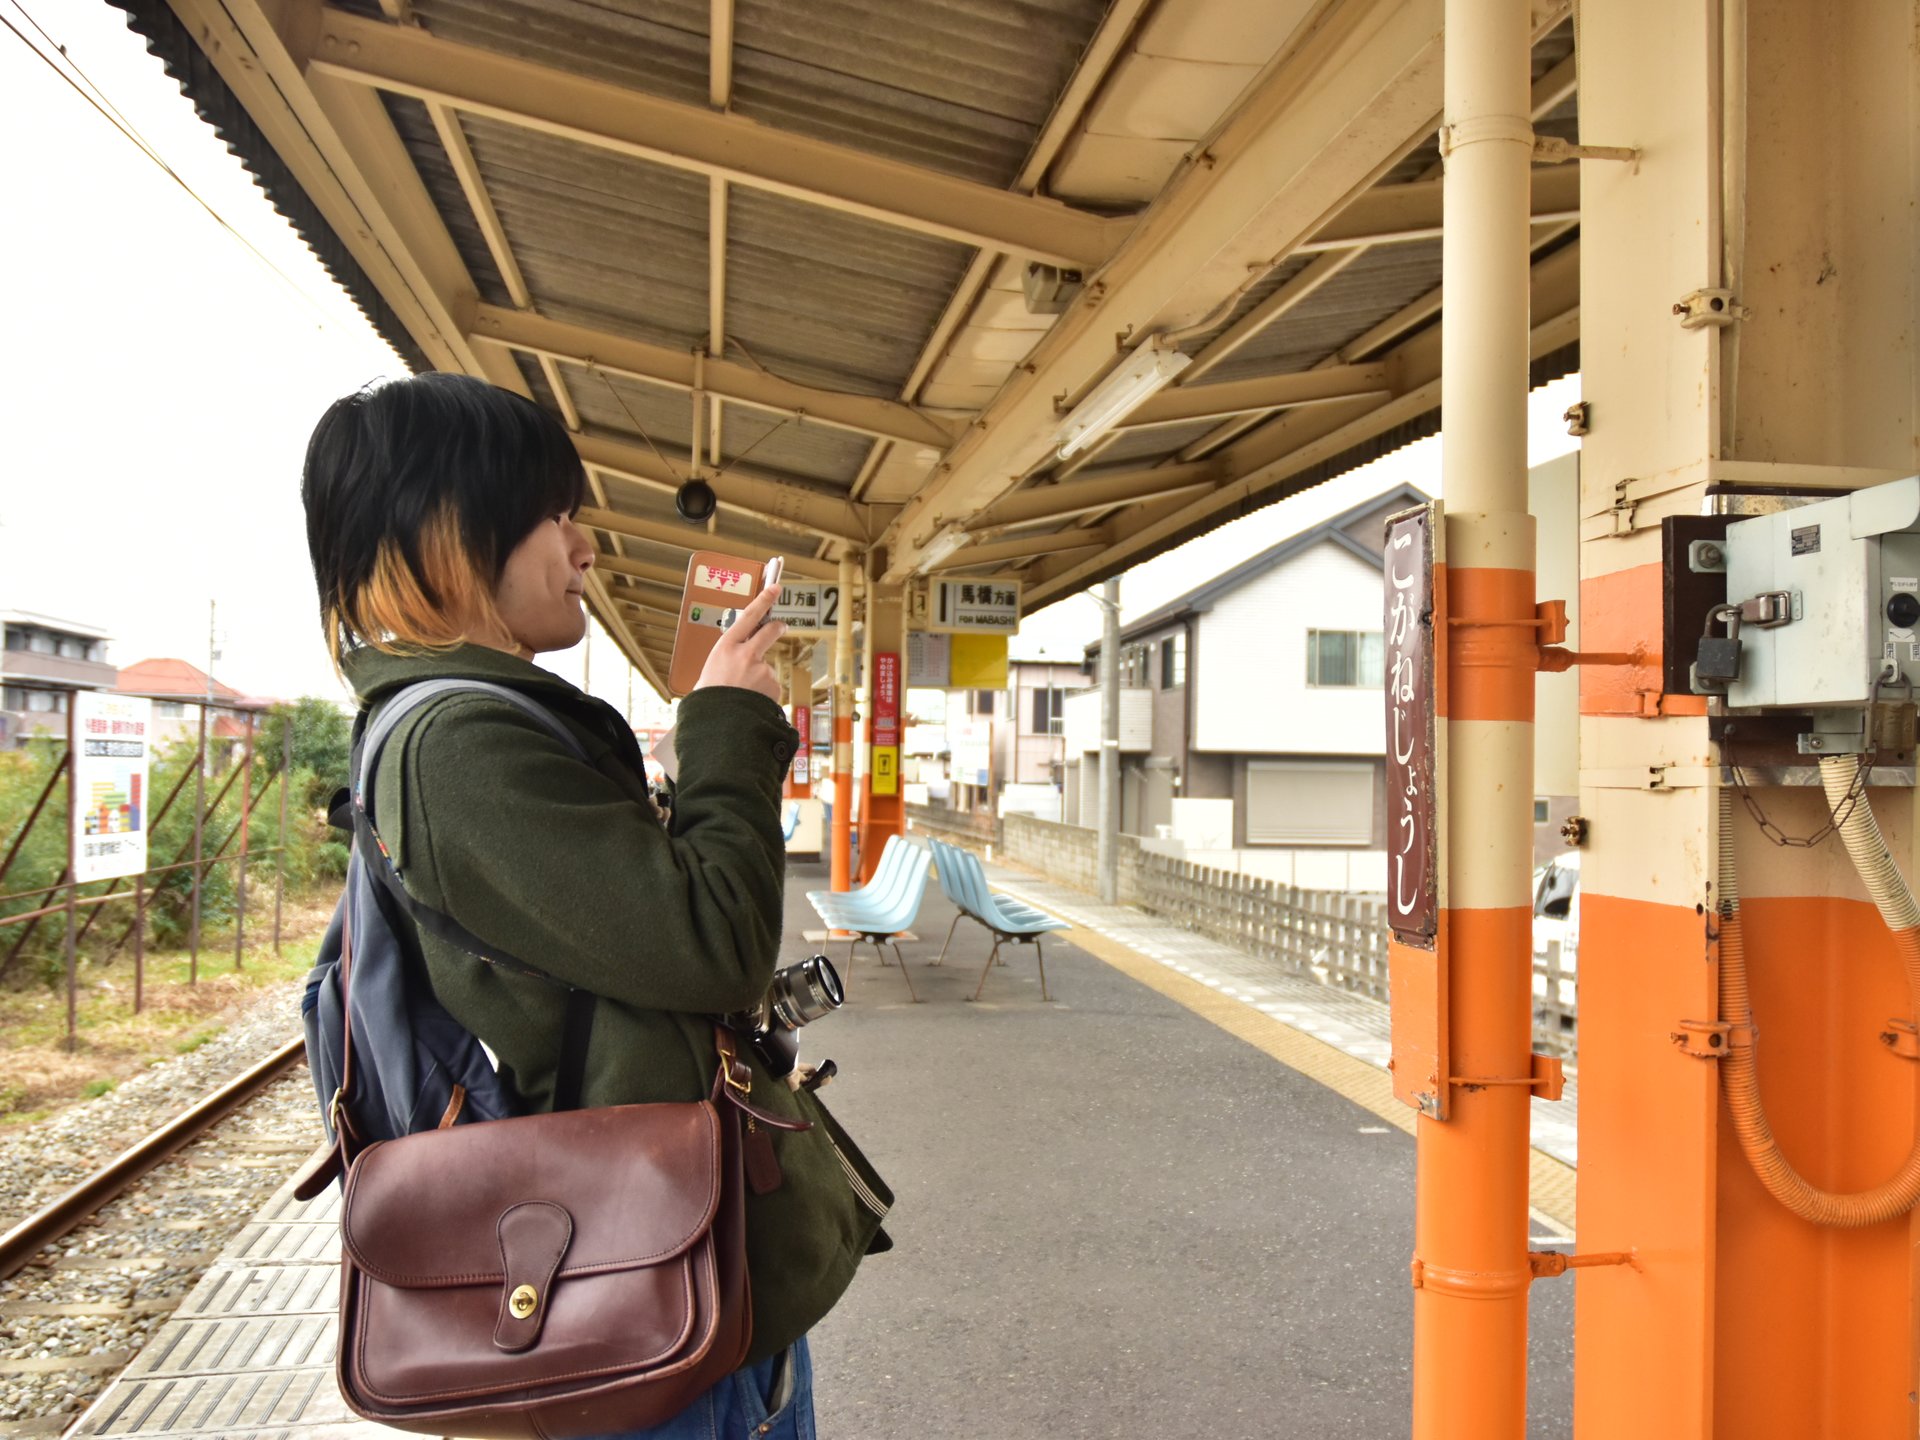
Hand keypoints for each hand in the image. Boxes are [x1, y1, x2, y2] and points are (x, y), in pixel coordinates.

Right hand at [693, 581, 785, 700]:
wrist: (717, 726)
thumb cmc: (709, 698)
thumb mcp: (711, 669)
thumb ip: (729, 658)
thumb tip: (741, 656)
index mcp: (726, 647)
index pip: (749, 616)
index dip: (764, 600)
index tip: (776, 589)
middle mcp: (746, 654)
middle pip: (770, 631)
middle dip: (777, 627)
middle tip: (780, 626)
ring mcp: (762, 669)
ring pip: (766, 667)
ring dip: (760, 679)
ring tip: (743, 695)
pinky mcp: (773, 685)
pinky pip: (770, 686)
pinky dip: (763, 694)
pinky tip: (751, 702)